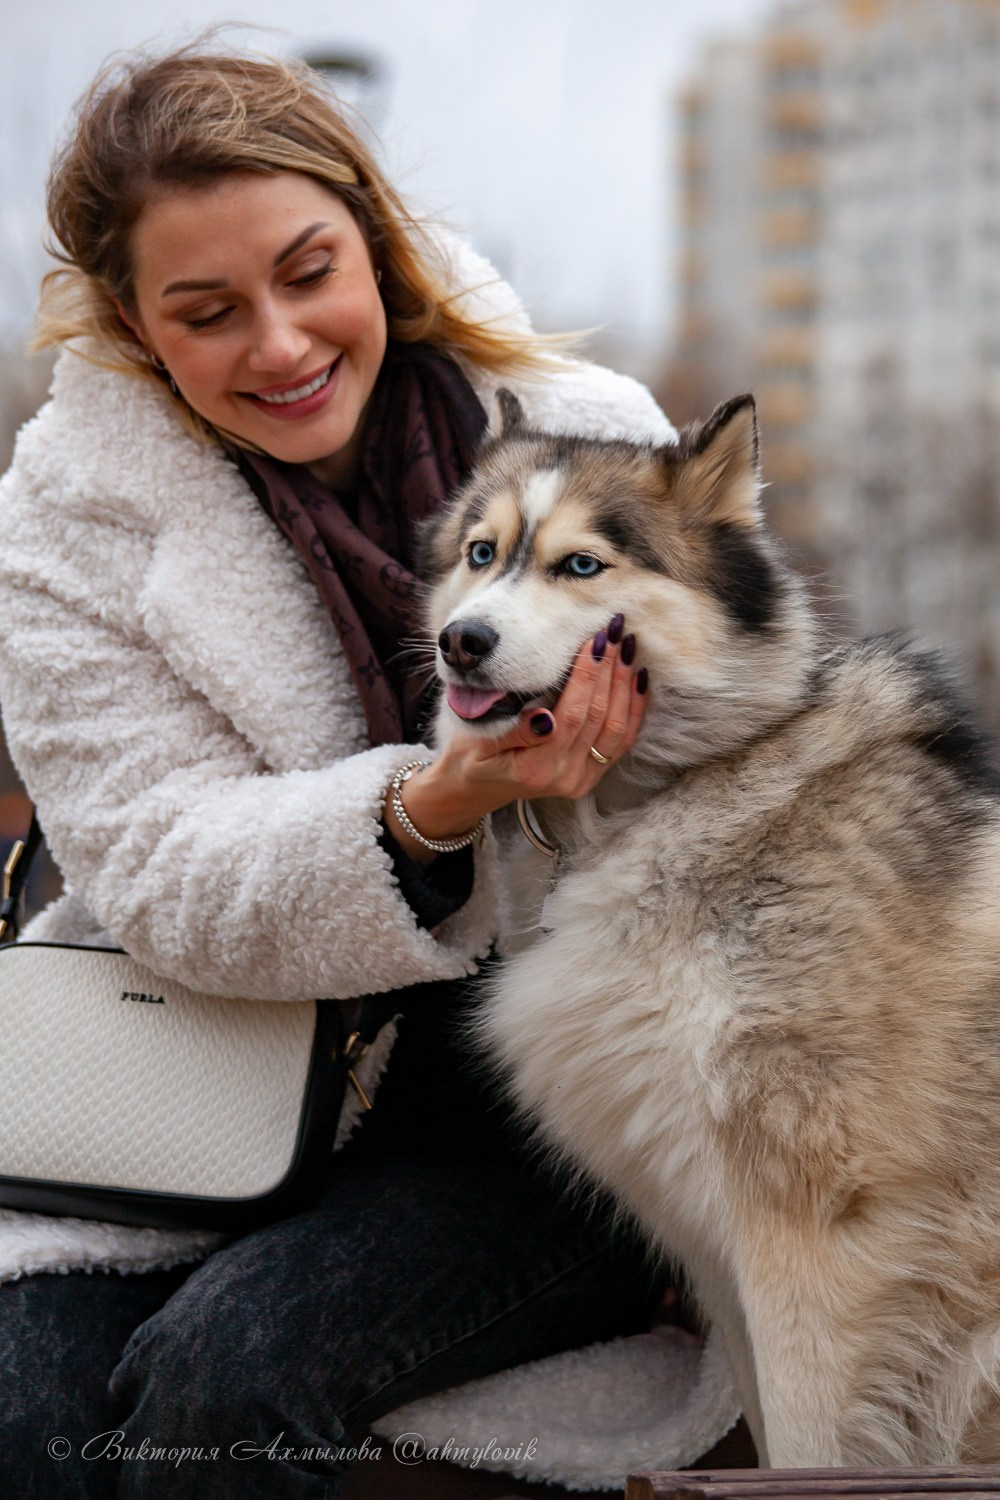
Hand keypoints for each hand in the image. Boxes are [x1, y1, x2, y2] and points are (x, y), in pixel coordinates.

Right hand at [385, 615, 648, 860]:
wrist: (475, 788)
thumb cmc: (471, 755)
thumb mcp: (477, 742)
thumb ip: (514, 732)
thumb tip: (546, 719)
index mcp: (535, 769)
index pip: (571, 716)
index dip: (586, 676)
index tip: (594, 640)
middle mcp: (565, 777)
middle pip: (598, 718)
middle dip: (609, 670)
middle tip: (615, 630)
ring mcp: (582, 779)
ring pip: (617, 728)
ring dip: (625, 684)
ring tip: (628, 647)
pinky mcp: (592, 775)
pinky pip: (622, 741)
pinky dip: (634, 707)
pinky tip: (638, 678)